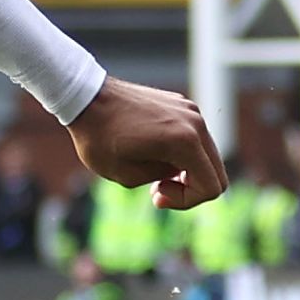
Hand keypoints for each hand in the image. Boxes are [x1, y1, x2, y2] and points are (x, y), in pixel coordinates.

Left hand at [66, 76, 227, 209]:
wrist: (84, 97)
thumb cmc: (97, 138)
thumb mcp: (126, 176)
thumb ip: (163, 181)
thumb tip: (179, 175)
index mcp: (185, 141)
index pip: (212, 187)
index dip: (186, 201)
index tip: (156, 195)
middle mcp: (195, 122)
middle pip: (216, 172)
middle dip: (190, 189)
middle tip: (157, 189)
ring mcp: (191, 110)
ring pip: (206, 155)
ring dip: (186, 170)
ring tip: (152, 170)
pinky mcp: (182, 104)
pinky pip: (194, 137)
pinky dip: (181, 152)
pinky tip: (151, 151)